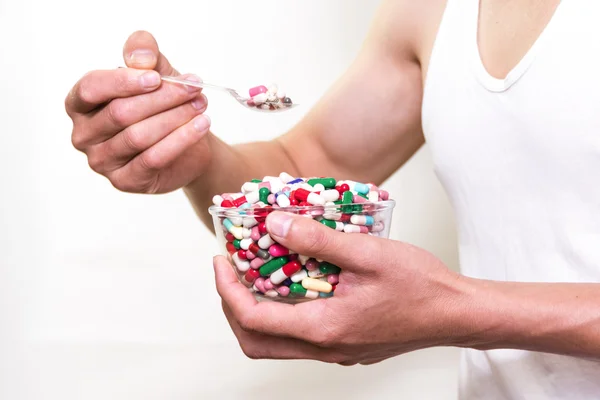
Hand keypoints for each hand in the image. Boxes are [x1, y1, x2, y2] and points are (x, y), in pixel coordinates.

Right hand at [66, 31, 211, 193]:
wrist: (187, 143)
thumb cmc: (161, 105)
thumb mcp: (154, 71)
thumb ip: (143, 54)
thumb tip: (141, 58)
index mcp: (80, 104)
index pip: (90, 88)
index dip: (123, 81)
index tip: (157, 77)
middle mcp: (83, 135)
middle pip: (121, 113)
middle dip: (162, 97)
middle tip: (193, 87)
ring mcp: (102, 161)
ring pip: (138, 136)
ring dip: (175, 117)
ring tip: (200, 104)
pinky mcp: (125, 181)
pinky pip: (153, 158)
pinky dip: (181, 139)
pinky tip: (201, 125)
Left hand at [213, 211, 467, 364]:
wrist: (455, 313)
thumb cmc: (419, 285)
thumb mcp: (366, 253)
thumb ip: (317, 239)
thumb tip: (275, 224)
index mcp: (324, 328)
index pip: (253, 318)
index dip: (227, 290)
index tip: (220, 260)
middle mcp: (325, 348)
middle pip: (256, 341)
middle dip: (232, 306)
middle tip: (230, 272)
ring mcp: (336, 351)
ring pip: (277, 343)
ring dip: (257, 311)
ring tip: (256, 274)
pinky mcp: (346, 346)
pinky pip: (300, 337)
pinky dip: (283, 313)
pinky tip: (295, 283)